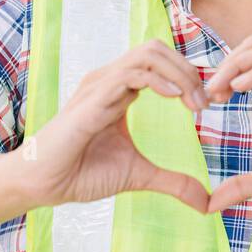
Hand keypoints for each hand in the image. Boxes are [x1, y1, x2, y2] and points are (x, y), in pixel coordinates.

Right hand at [17, 40, 210, 212]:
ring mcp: (100, 86)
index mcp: (118, 89)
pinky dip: (159, 81)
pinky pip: (130, 75)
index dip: (188, 76)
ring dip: (179, 73)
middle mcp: (109, 80)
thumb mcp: (138, 176)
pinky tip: (175, 97)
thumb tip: (205, 203)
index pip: (160, 62)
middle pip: (157, 49)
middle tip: (204, 102)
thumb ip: (172, 182)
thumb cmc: (81, 173)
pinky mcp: (92, 100)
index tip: (207, 105)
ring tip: (194, 102)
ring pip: (148, 54)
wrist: (44, 184)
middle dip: (188, 69)